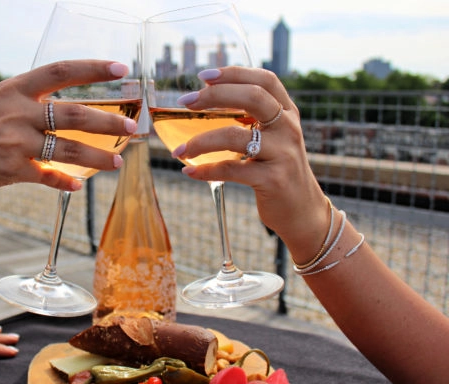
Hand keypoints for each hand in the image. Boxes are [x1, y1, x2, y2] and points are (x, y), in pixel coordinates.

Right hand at [0, 59, 136, 206]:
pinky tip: (78, 186)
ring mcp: (16, 142)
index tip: (121, 68)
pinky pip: (48, 177)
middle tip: (132, 127)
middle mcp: (18, 112)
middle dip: (108, 121)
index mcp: (14, 89)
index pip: (61, 71)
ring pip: (69, 150)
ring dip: (98, 157)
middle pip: (75, 114)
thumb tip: (65, 109)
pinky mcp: (12, 169)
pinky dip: (65, 183)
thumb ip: (29, 103)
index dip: (93, 68)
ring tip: (118, 161)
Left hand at [171, 67, 328, 254]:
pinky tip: (189, 171)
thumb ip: (254, 118)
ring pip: (235, 136)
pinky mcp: (272, 179)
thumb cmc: (278, 169)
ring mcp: (282, 154)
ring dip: (201, 140)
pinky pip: (231, 169)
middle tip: (185, 102)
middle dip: (214, 96)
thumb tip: (207, 100)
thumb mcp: (275, 138)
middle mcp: (288, 128)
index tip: (203, 76)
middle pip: (252, 97)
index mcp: (287, 113)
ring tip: (179, 150)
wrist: (302, 210)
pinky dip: (206, 170)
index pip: (264, 80)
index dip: (234, 73)